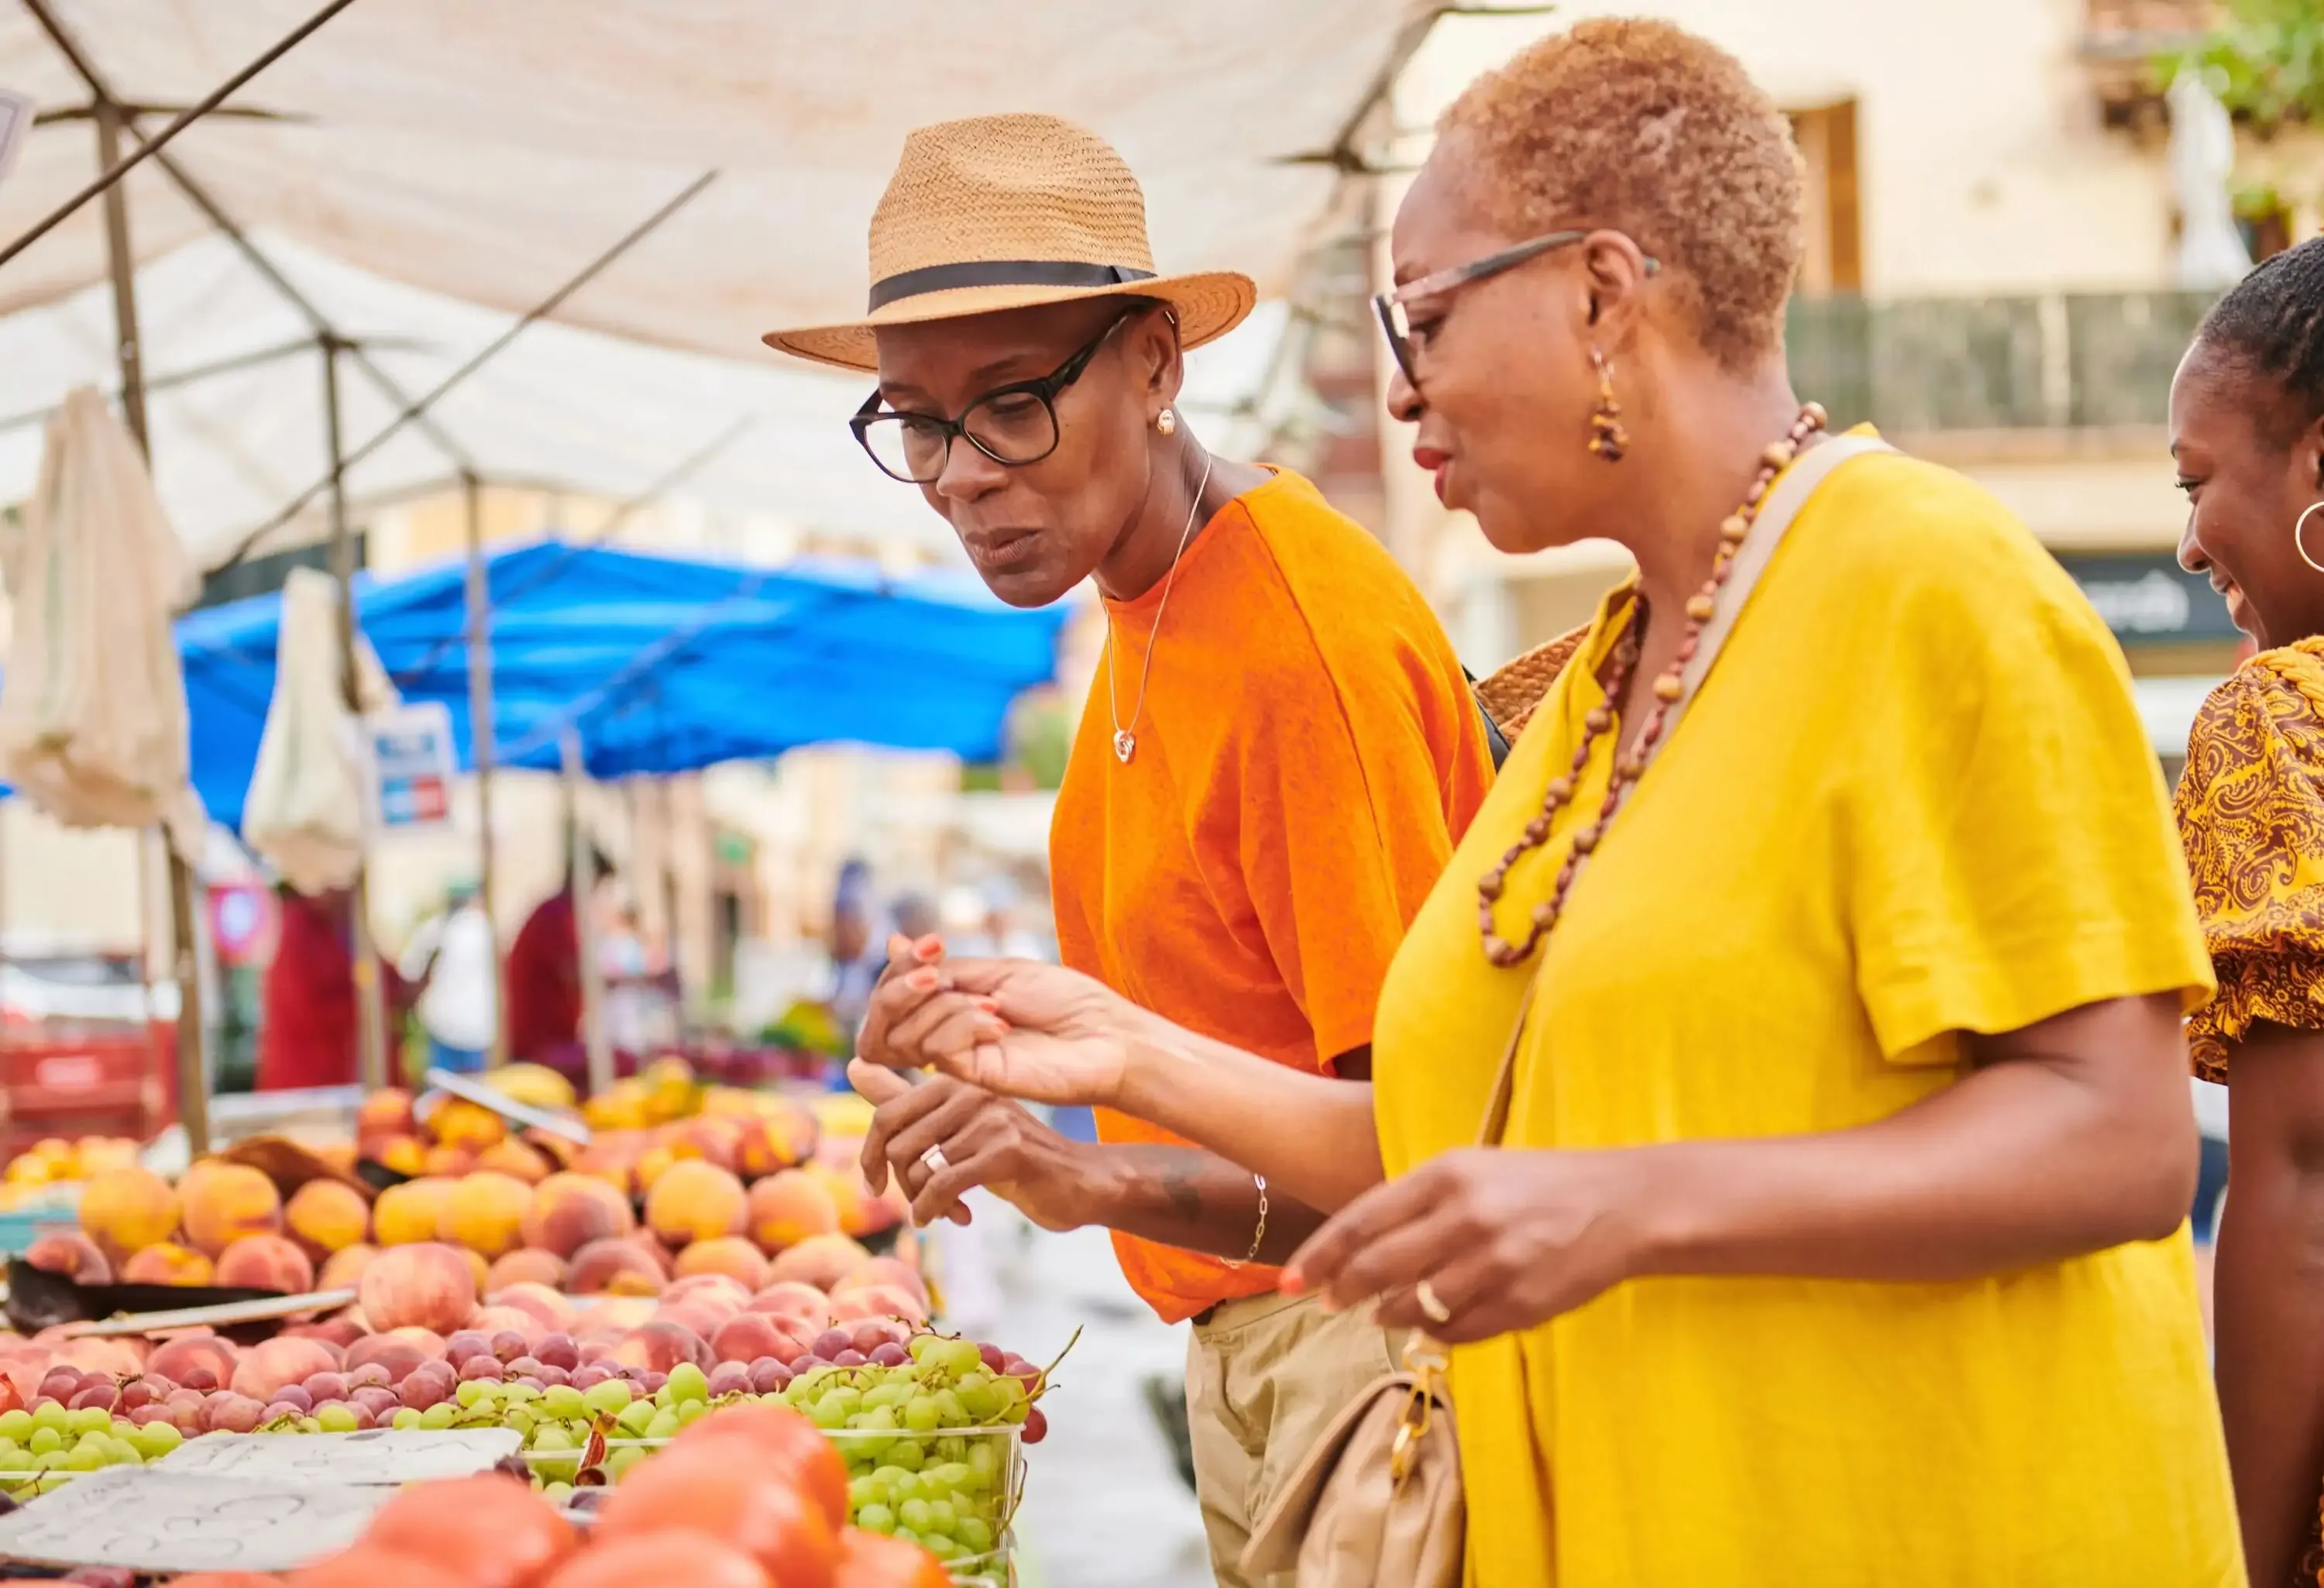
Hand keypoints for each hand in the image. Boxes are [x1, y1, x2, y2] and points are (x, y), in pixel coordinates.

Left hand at [848, 1061, 1108, 1231]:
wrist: (1078, 1181)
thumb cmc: (1011, 1156)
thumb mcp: (954, 1127)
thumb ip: (905, 1098)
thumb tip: (854, 1065)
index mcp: (953, 1080)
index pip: (885, 1117)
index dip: (870, 1159)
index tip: (875, 1187)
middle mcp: (969, 1091)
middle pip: (897, 1146)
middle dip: (901, 1186)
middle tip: (920, 1205)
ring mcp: (989, 1117)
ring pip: (919, 1170)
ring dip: (924, 1203)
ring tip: (946, 1210)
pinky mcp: (1006, 1149)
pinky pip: (943, 1185)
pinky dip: (934, 1210)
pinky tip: (950, 1218)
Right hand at [855, 955, 1143, 1109]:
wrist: (1106, 1035)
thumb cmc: (1064, 1001)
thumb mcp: (999, 972)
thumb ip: (945, 969)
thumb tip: (892, 942)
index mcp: (949, 1009)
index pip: (890, 995)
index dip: (898, 967)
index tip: (933, 943)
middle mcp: (944, 1038)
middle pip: (879, 1022)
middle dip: (898, 989)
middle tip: (937, 972)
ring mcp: (956, 1061)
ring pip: (904, 1034)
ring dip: (944, 1006)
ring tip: (993, 1006)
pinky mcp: (972, 1080)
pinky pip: (936, 1050)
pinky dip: (962, 1026)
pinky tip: (1000, 1025)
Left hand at [1281, 1147, 1659, 1343]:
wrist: (1623, 1204)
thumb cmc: (1534, 1184)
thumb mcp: (1471, 1170)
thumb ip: (1415, 1205)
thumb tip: (1356, 1253)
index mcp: (1448, 1175)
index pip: (1361, 1222)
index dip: (1319, 1256)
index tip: (1287, 1281)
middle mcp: (1466, 1218)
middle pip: (1377, 1269)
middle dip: (1342, 1291)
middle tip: (1327, 1302)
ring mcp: (1494, 1265)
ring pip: (1413, 1308)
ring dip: (1389, 1315)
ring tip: (1383, 1312)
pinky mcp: (1520, 1305)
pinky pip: (1456, 1332)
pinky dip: (1436, 1331)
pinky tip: (1434, 1322)